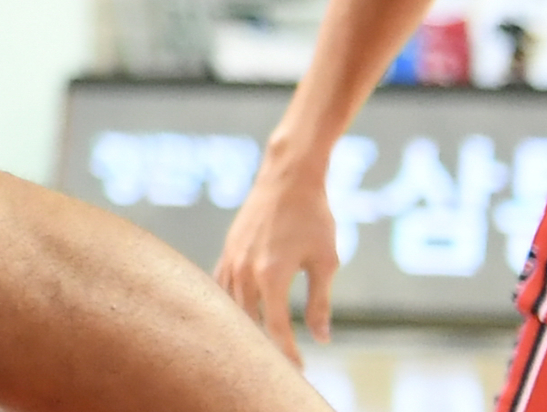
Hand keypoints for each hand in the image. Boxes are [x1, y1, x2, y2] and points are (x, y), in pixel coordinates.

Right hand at [212, 141, 340, 358]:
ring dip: (244, 326)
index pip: (277, 327)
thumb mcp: (326, 261)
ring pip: (230, 305)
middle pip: (249, 321)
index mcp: (271, 275)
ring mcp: (232, 258)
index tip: (300, 370)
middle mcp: (245, 270)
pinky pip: (221, 285)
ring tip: (258, 344)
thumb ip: (320, 302)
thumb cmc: (314, 217)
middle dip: (263, 345)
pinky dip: (229, 303)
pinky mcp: (228, 248)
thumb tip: (322, 338)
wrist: (288, 176)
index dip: (288, 353)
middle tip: (279, 364)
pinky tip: (239, 313)